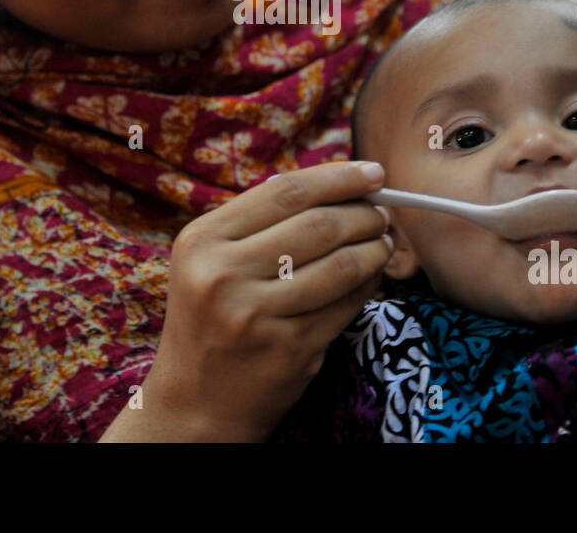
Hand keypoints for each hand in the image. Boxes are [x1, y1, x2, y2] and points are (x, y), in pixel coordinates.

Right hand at [100, 160, 390, 441]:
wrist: (194, 402)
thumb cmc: (212, 318)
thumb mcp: (212, 261)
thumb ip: (263, 223)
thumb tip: (341, 186)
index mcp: (202, 240)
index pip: (285, 192)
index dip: (338, 178)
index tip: (373, 173)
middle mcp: (223, 274)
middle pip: (319, 225)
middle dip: (364, 215)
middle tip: (381, 214)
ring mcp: (256, 315)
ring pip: (342, 265)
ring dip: (375, 250)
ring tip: (381, 245)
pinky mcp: (288, 349)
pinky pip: (346, 306)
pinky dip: (368, 287)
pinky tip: (371, 279)